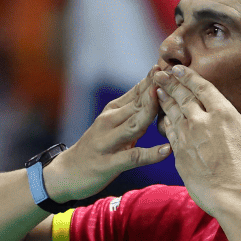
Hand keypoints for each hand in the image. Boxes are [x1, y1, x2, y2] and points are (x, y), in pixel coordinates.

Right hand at [43, 70, 171, 201]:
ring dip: (151, 113)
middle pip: (137, 104)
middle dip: (156, 91)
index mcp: (112, 111)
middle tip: (175, 78)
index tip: (170, 67)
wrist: (65, 172)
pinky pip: (132, 157)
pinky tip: (166, 150)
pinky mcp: (108, 164)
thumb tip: (154, 92)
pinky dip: (150, 154)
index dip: (153, 79)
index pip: (136, 92)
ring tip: (170, 103)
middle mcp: (109, 122)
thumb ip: (131, 110)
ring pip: (134, 125)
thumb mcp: (111, 124)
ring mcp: (107, 142)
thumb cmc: (95, 147)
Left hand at [154, 66, 240, 215]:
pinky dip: (165, 123)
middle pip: (182, 96)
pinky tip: (162, 119)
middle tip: (159, 74)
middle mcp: (202, 122)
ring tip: (158, 90)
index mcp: (223, 114)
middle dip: (170, 83)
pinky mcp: (180, 155)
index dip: (189, 76)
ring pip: (172, 113)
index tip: (178, 68)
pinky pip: (169, 134)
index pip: (202, 88)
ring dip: (165, 100)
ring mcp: (187, 138)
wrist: (235, 197)